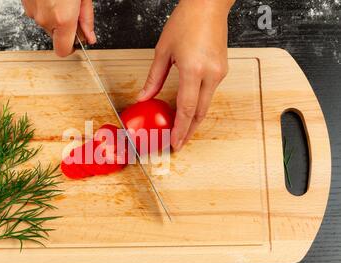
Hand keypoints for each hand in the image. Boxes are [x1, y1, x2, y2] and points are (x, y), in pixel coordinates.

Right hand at [22, 0, 95, 56]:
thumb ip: (86, 19)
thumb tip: (90, 37)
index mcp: (62, 19)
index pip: (64, 51)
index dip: (71, 48)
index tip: (76, 40)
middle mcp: (45, 19)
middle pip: (56, 36)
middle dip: (64, 26)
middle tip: (71, 9)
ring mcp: (32, 11)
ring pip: (46, 23)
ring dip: (54, 15)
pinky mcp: (25, 4)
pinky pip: (38, 13)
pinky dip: (45, 7)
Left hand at [137, 0, 233, 150]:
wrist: (209, 5)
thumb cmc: (186, 21)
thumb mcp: (163, 50)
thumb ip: (154, 78)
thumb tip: (144, 97)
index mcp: (193, 69)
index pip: (187, 108)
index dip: (180, 129)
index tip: (174, 143)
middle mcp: (210, 74)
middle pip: (200, 112)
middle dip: (189, 131)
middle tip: (179, 144)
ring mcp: (219, 73)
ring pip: (206, 105)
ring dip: (194, 120)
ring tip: (182, 131)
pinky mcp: (222, 70)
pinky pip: (209, 94)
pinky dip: (199, 106)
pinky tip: (189, 111)